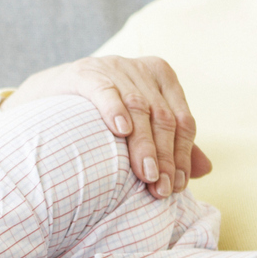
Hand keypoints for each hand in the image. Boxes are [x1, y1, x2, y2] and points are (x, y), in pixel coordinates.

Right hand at [4, 56, 209, 198]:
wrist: (50, 96)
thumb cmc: (101, 116)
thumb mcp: (140, 125)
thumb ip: (172, 144)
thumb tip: (206, 170)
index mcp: (162, 77)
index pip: (183, 120)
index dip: (182, 155)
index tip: (177, 187)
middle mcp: (141, 68)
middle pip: (163, 117)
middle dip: (164, 157)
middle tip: (161, 190)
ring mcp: (113, 68)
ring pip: (139, 108)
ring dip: (144, 146)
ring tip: (147, 176)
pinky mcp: (85, 73)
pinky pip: (105, 91)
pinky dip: (115, 110)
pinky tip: (121, 131)